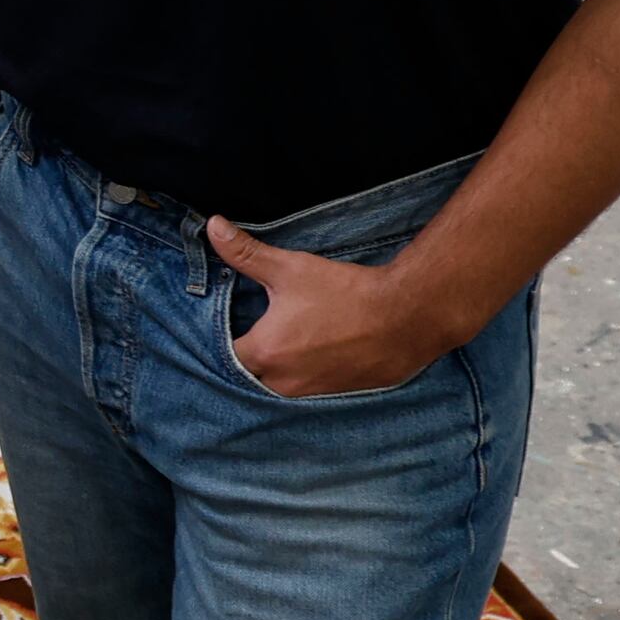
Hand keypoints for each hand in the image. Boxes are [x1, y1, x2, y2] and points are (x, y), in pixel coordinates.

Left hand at [204, 214, 460, 397]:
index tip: (233, 323)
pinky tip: (316, 351)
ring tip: (289, 340)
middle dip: (251, 355)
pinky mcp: (339, 393)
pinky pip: (310, 388)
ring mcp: (313, 392)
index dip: (224, 338)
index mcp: (265, 352)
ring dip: (279, 367)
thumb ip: (245, 252)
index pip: (225, 355)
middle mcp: (284, 382)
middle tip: (259, 330)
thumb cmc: (345, 293)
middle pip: (251, 374)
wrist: (407, 316)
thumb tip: (213, 226)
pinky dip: (307, 372)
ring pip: (280, 385)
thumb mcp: (289, 268)